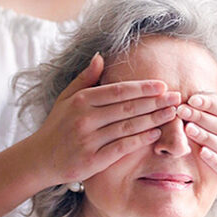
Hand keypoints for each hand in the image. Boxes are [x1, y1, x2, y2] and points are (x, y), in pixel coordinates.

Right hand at [31, 53, 180, 185]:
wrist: (40, 159)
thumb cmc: (57, 126)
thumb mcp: (66, 98)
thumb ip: (85, 78)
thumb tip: (100, 56)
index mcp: (81, 101)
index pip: (118, 91)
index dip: (142, 88)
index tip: (162, 85)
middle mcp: (84, 119)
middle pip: (127, 108)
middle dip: (155, 102)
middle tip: (177, 97)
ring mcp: (88, 140)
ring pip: (128, 127)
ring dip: (153, 120)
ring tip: (172, 114)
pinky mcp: (92, 161)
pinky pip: (121, 147)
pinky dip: (140, 140)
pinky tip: (155, 134)